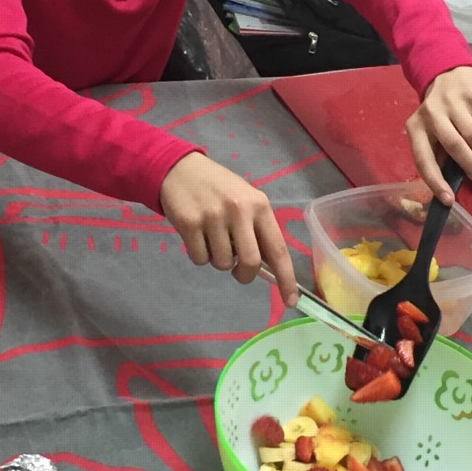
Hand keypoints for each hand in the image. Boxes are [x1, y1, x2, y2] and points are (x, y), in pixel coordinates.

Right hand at [159, 152, 298, 302]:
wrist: (180, 170)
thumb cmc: (219, 189)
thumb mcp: (245, 201)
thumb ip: (257, 230)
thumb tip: (269, 268)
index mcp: (259, 205)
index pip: (277, 249)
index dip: (286, 278)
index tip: (291, 301)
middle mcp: (239, 210)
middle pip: (250, 262)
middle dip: (244, 274)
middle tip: (237, 271)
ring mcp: (213, 216)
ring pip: (221, 263)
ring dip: (218, 260)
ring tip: (212, 238)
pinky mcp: (189, 223)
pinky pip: (199, 259)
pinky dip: (199, 254)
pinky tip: (197, 235)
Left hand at [407, 66, 471, 206]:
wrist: (451, 72)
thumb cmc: (441, 112)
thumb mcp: (431, 131)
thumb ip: (438, 153)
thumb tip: (448, 184)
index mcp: (416, 127)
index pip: (423, 160)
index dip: (435, 182)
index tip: (448, 200)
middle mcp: (431, 113)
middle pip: (453, 146)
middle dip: (469, 166)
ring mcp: (453, 102)